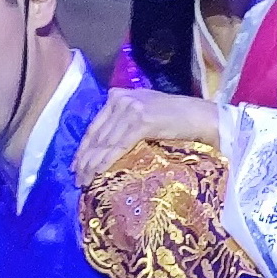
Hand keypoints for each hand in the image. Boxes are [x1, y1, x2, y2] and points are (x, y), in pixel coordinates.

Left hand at [75, 88, 222, 180]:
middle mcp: (121, 99)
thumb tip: (104, 146)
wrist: (200, 116)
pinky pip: (119, 146)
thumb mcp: (143, 113)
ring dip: (93, 164)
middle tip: (77, 180)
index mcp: (118, 95)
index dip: (83, 148)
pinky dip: (107, 161)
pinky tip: (99, 173)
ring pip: (105, 142)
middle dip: (85, 160)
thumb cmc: (175, 119)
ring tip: (86, 182)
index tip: (75, 166)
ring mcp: (131, 109)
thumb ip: (123, 122)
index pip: (95, 126)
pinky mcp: (141, 121)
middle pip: (97, 135)